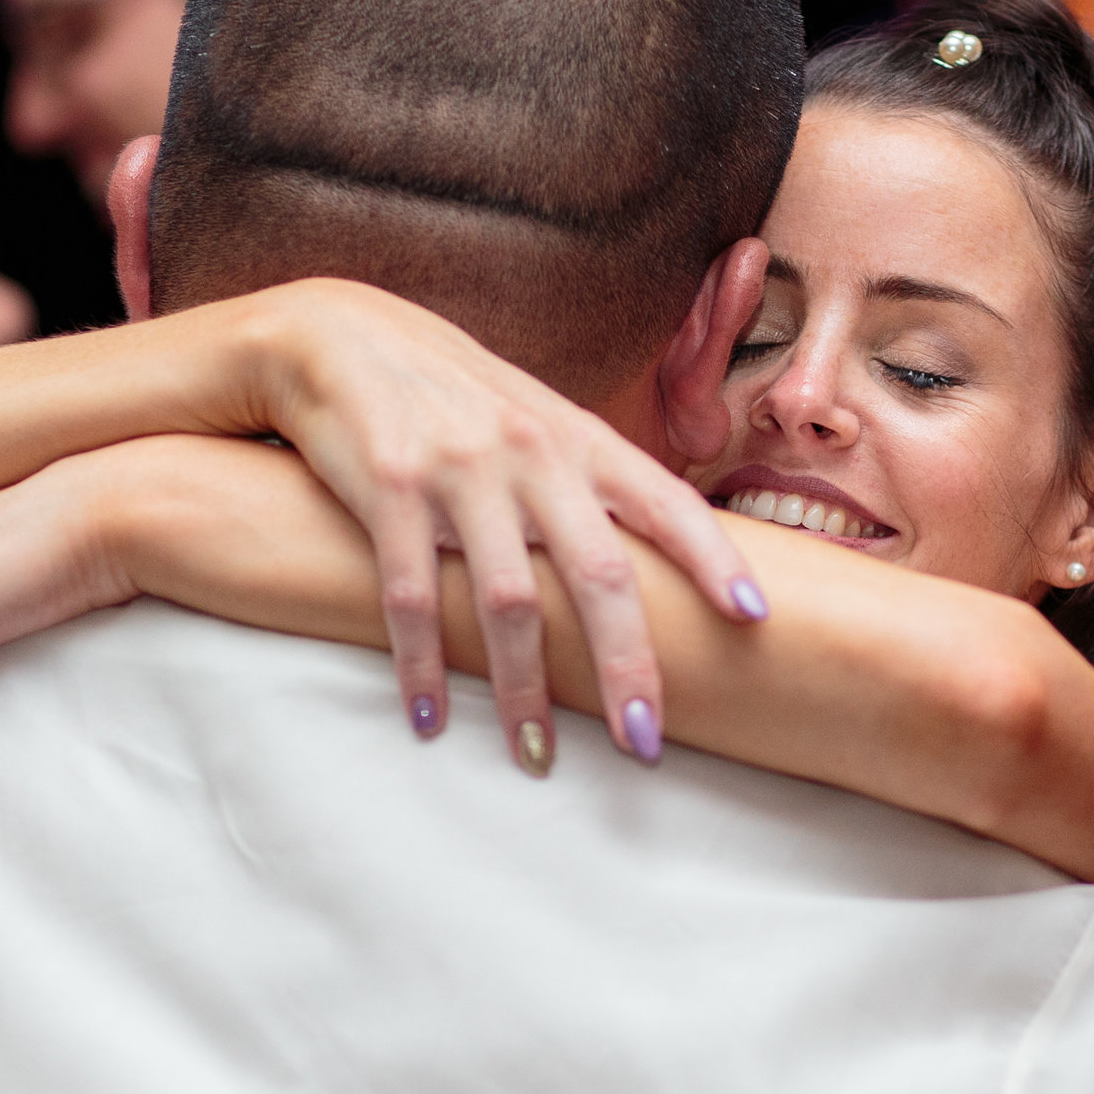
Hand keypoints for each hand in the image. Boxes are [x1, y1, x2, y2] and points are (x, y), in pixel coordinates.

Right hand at [249, 279, 766, 772]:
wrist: (340, 337)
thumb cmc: (451, 395)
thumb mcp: (532, 420)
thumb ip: (584, 484)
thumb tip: (651, 566)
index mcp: (577, 438)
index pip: (665, 500)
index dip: (715, 558)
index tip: (753, 618)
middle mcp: (530, 451)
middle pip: (598, 572)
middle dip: (627, 665)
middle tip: (644, 742)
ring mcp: (460, 470)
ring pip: (508, 602)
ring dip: (524, 690)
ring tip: (535, 756)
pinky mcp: (389, 488)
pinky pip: (413, 598)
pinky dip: (422, 667)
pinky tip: (428, 718)